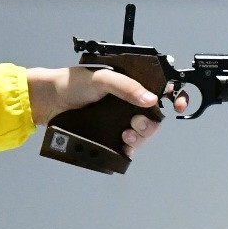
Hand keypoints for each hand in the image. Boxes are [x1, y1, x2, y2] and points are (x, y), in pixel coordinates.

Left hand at [26, 66, 183, 154]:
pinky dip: (129, 148)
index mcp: (131, 84)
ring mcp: (119, 119)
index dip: (176, 96)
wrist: (49, 101)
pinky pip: (126, 145)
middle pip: (154, 117)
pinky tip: (124, 147)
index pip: (162, 90)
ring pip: (142, 133)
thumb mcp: (102, 79)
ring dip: (140, 137)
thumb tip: (150, 99)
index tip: (178, 105)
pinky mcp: (108, 134)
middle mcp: (128, 102)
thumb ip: (126, 87)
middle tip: (134, 124)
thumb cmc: (72, 84)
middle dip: (150, 124)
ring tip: (126, 135)